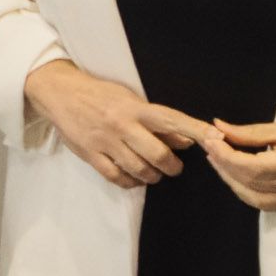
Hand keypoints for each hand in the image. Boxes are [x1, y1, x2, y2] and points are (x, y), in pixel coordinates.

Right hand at [24, 60, 210, 188]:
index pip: (172, 120)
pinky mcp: (90, 154)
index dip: (195, 130)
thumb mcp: (130, 99)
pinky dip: (130, 182)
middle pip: (157, 155)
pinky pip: (117, 177)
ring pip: (138, 169)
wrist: (60, 93)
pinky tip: (134, 178)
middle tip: (174, 168)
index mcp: (135, 108)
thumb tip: (186, 141)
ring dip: (152, 176)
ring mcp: (105, 141)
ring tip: (154, 173)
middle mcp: (122, 124)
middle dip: (172, 166)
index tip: (215, 140)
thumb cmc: (100, 95)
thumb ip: (156, 122)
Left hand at [201, 115, 275, 210]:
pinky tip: (237, 176)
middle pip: (249, 183)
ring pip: (253, 198)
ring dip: (231, 180)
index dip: (226, 156)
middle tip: (210, 147)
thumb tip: (219, 128)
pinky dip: (246, 192)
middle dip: (223, 165)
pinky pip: (264, 204)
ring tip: (219, 160)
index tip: (212, 140)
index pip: (251, 167)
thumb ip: (251, 133)